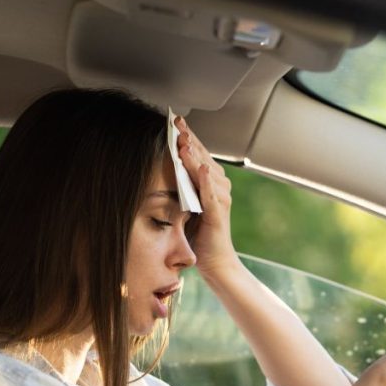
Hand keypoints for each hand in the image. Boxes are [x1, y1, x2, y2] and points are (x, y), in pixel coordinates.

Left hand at [174, 117, 240, 278]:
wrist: (215, 262)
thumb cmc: (200, 235)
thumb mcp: (186, 205)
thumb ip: (181, 187)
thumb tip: (165, 169)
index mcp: (210, 183)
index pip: (198, 155)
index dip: (188, 138)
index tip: (176, 122)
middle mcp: (219, 187)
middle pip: (202, 158)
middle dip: (189, 140)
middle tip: (178, 124)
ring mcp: (221, 199)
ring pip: (206, 172)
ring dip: (195, 156)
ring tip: (184, 142)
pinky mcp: (218, 214)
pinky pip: (211, 194)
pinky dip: (206, 181)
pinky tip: (202, 169)